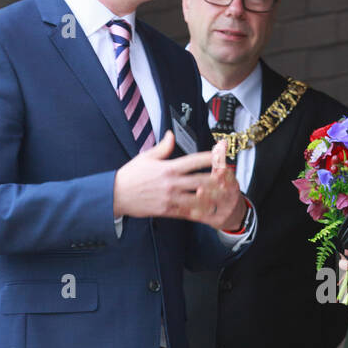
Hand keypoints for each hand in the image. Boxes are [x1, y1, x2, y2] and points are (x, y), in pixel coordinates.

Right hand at [113, 131, 247, 230]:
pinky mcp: (167, 211)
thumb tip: (171, 135)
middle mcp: (172, 183)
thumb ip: (163, 147)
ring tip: (226, 196)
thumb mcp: (146, 157)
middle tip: (230, 177)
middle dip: (218, 179)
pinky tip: (210, 211)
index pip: (194, 161)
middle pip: (201, 181)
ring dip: (213, 198)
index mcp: (168, 167)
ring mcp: (171, 198)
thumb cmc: (131, 176)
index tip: (221, 154)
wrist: (116, 195)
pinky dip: (201, 212)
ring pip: (198, 199)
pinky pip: (188, 212)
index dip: (210, 157)